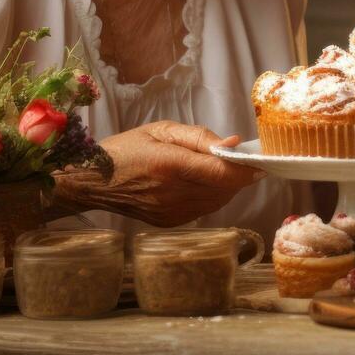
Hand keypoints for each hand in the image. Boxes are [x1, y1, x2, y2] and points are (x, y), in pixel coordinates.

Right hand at [53, 121, 263, 226]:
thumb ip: (200, 137)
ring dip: (227, 186)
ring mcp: (172, 213)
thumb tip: (233, 144)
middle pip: (225, 189)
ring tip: (222, 168)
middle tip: (242, 159)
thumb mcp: (162, 131)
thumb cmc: (126, 149)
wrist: (93, 183)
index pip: (222, 173)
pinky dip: (211, 195)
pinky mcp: (170, 223)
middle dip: (239, 175)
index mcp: (171, 166)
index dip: (246, 168)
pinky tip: (202, 182)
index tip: (262, 160)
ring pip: (219, 201)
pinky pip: (204, 208)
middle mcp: (174, 194)